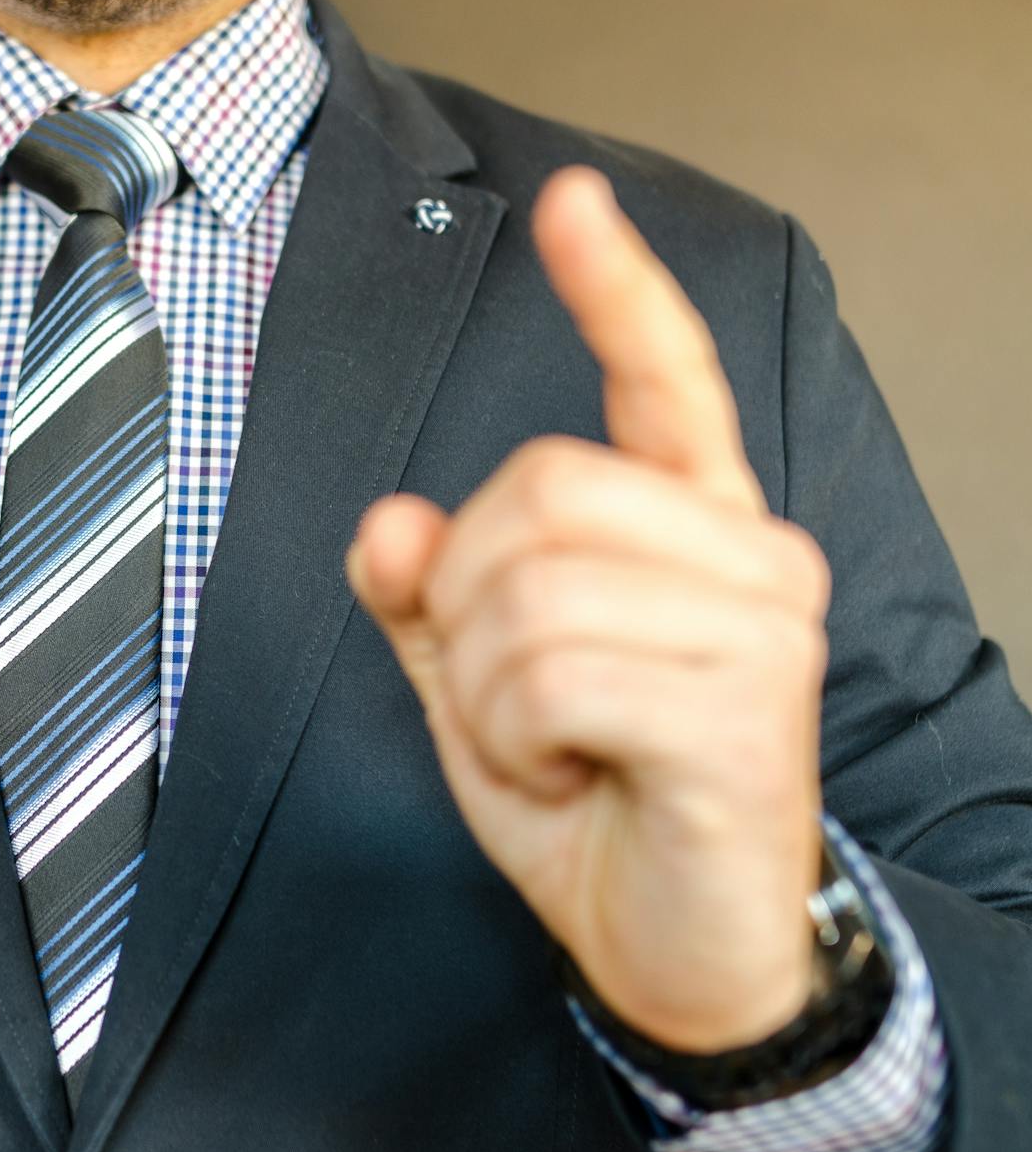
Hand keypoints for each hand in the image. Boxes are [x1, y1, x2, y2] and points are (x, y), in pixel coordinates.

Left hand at [346, 167, 829, 1053]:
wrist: (678, 947)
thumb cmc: (591, 798)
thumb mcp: (477, 687)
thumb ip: (428, 597)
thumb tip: (389, 522)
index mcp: (693, 528)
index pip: (664, 380)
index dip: (613, 289)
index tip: (571, 203)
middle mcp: (750, 555)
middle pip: (536, 489)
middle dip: (465, 607)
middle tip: (507, 700)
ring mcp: (761, 630)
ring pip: (529, 588)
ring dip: (485, 691)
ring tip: (547, 747)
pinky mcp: (745, 715)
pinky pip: (549, 678)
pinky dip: (513, 743)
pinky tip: (569, 775)